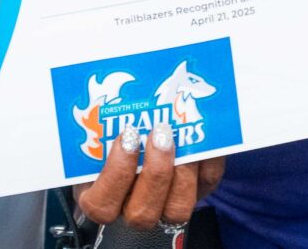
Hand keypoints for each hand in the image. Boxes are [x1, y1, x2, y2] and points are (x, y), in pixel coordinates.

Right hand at [75, 122, 224, 239]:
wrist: (151, 121)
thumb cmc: (118, 125)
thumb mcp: (102, 128)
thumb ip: (101, 122)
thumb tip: (98, 92)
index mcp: (104, 194)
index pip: (101, 206)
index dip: (115, 175)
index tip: (126, 138)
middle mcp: (134, 207)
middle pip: (142, 214)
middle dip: (154, 173)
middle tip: (159, 133)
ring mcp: (168, 204)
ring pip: (177, 209)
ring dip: (181, 172)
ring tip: (180, 137)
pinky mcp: (199, 190)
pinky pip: (206, 181)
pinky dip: (208, 158)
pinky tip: (202, 133)